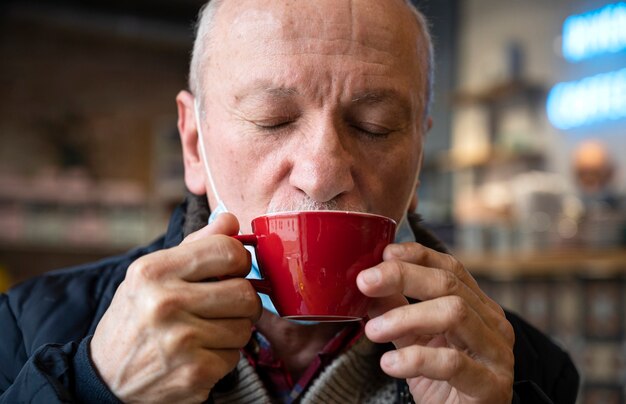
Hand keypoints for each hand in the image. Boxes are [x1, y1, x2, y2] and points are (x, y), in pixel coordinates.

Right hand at [91, 213, 261, 402]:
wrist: (106, 377)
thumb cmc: (136, 317)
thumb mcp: (153, 273)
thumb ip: (196, 244)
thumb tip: (230, 220)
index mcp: (154, 271)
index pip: (227, 251)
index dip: (239, 260)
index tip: (232, 269)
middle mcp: (165, 303)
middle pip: (244, 292)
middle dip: (243, 299)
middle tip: (227, 305)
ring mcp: (180, 341)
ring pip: (245, 326)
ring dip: (234, 329)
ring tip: (207, 330)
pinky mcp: (194, 372)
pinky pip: (235, 356)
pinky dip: (224, 356)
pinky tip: (200, 353)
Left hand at [357, 243, 514, 403]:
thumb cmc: (443, 384)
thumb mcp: (414, 341)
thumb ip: (396, 311)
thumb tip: (368, 284)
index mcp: (478, 307)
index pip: (451, 268)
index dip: (417, 255)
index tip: (384, 254)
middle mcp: (493, 324)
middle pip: (449, 284)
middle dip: (403, 277)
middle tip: (365, 282)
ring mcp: (496, 354)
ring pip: (454, 314)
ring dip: (406, 316)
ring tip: (373, 330)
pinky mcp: (492, 386)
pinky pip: (453, 363)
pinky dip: (416, 359)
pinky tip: (390, 363)